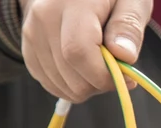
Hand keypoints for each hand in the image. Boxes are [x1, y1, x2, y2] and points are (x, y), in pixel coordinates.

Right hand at [18, 0, 150, 101]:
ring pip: (60, 84)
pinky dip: (72, 87)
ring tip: (100, 66)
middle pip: (69, 74)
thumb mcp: (132, 2)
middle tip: (116, 72)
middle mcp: (44, 16)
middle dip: (99, 84)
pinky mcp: (28, 47)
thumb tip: (124, 55)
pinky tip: (85, 70)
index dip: (104, 76)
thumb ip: (128, 27)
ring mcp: (32, 32)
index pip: (78, 52)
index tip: (127, 78)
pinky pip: (50, 84)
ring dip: (86, 87)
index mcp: (72, 2)